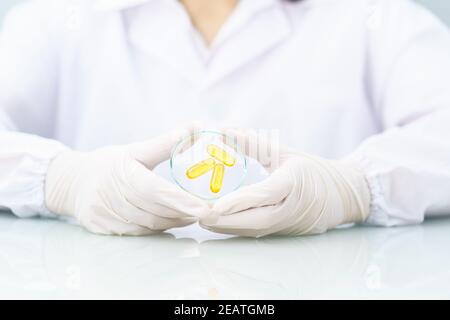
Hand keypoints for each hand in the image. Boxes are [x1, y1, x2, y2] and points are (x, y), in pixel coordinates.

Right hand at [45, 128, 208, 235]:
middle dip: (183, 212)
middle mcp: (112, 195)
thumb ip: (165, 143)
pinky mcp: (101, 227)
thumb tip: (196, 127)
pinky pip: (136, 233)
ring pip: (148, 225)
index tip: (205, 208)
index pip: (157, 190)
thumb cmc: (110, 162)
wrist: (72, 181)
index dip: (182, 200)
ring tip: (191, 216)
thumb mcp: (135, 149)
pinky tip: (170, 221)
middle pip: (156, 211)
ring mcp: (104, 214)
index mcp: (123, 173)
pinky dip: (157, 229)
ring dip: (173, 222)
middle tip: (206, 211)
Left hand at [200, 130, 370, 236]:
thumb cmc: (312, 169)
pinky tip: (219, 223)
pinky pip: (257, 232)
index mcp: (293, 184)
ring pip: (253, 230)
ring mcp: (287, 224)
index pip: (263, 195)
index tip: (214, 206)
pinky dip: (237, 228)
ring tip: (202, 219)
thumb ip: (254, 144)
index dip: (238, 202)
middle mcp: (289, 209)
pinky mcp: (283, 232)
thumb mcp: (285, 152)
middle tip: (197, 214)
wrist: (343, 196)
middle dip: (223, 220)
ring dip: (226, 227)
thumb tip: (223, 131)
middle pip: (254, 220)